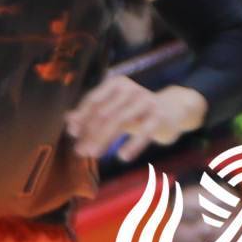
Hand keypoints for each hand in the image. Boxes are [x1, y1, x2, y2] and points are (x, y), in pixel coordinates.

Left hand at [67, 72, 208, 163]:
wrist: (173, 110)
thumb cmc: (136, 111)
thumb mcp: (114, 110)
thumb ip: (92, 113)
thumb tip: (68, 120)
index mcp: (117, 84)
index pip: (94, 100)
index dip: (81, 117)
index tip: (72, 133)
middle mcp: (131, 89)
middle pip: (104, 112)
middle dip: (90, 133)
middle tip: (80, 151)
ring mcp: (146, 101)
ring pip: (120, 121)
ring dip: (103, 139)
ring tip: (93, 154)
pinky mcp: (160, 116)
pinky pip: (144, 132)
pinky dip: (133, 145)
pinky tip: (122, 157)